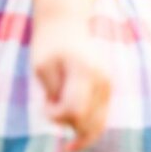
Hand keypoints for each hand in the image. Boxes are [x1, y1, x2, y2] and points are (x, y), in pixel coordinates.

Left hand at [30, 23, 111, 151]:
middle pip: (88, 124)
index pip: (75, 111)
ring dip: (74, 124)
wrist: (66, 25)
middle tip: (49, 104)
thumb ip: (53, 93)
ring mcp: (108, 87)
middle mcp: (103, 82)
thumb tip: (66, 119)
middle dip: (65, 123)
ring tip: (58, 103)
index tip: (43, 105)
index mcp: (85, 73)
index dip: (56, 116)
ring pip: (97, 126)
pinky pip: (99, 119)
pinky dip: (83, 123)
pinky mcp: (108, 91)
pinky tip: (66, 110)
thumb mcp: (41, 67)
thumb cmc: (49, 45)